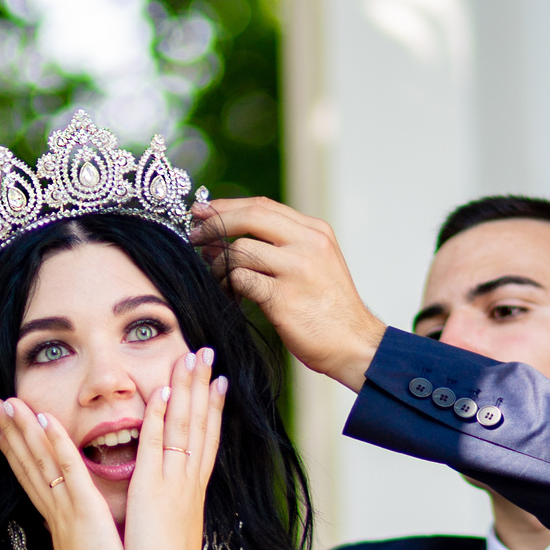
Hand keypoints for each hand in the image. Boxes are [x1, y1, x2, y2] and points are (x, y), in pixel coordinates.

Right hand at [0, 395, 131, 549]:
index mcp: (55, 517)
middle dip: (9, 431)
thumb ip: (76, 530)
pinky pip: (69, 469)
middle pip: (26, 462)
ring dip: (24, 428)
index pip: (30, 475)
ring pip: (40, 460)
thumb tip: (76, 521)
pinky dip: (57, 443)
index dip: (13, 450)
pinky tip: (45, 419)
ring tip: (8, 401)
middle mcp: (54, 508)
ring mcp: (66, 506)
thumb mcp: (83, 549)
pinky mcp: (84, 508)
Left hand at [122, 347, 226, 549]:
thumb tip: (174, 504)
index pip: (207, 440)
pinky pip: (157, 444)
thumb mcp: (175, 530)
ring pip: (184, 425)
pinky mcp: (153, 488)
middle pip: (201, 423)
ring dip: (188, 389)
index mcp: (193, 491)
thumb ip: (174, 510)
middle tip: (208, 352)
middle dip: (205, 386)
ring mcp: (173, 482)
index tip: (219, 382)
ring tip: (191, 356)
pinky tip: (163, 390)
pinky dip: (160, 416)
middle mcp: (189, 481)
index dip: (213, 409)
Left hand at [196, 197, 387, 391]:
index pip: (262, 206)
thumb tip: (222, 237)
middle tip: (195, 236)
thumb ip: (279, 246)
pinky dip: (227, 286)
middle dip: (215, 224)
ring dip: (218, 264)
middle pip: (249, 217)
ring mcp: (297, 270)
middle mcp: (308, 244)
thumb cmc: (328, 309)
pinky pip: (241, 280)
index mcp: (315, 231)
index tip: (203, 211)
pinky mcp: (284, 298)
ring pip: (240, 250)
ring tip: (216, 277)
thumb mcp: (316, 264)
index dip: (227, 206)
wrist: (354, 344)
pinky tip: (228, 295)